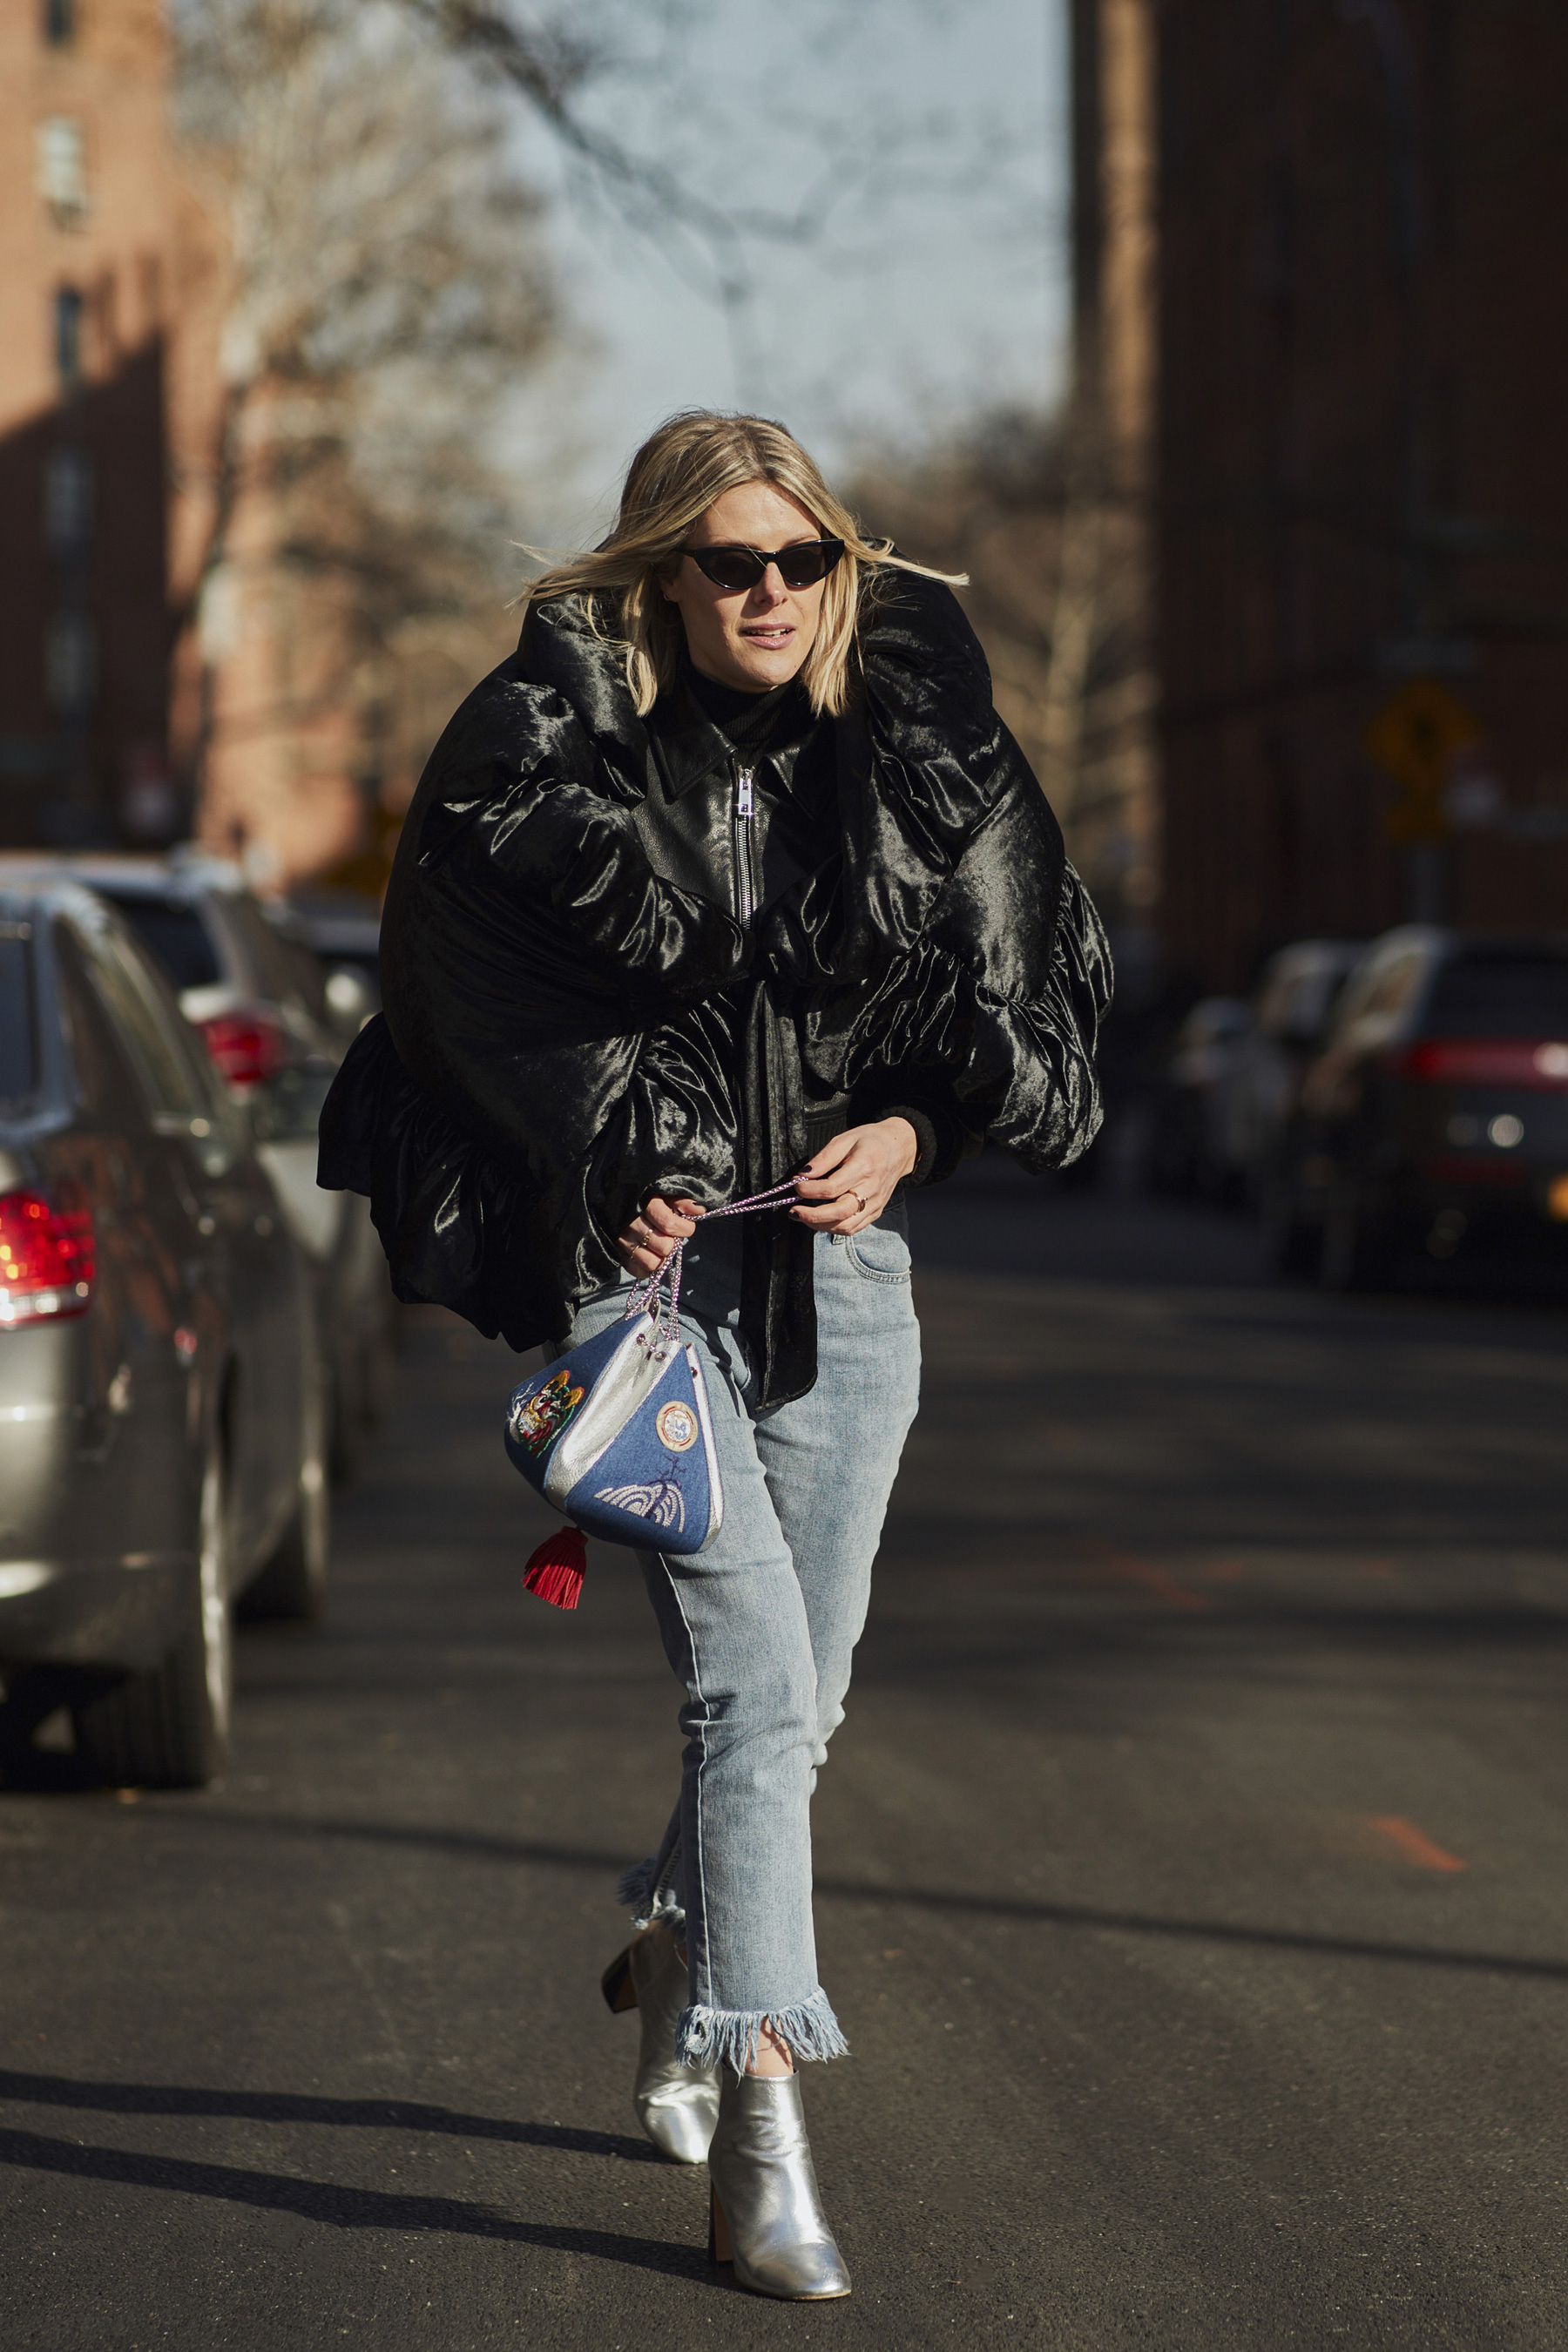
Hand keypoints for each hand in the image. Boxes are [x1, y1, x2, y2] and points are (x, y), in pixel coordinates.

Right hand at [615, 1194, 703, 1277]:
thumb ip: (680, 1201)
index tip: (686, 1226)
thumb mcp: (663, 1191)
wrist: (616, 1196)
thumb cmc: (646, 1195)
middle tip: (670, 1235)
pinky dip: (647, 1268)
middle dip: (672, 1242)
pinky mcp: (618, 1253)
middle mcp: (631, 1224)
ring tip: (660, 1246)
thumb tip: (698, 1211)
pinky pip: (638, 1271)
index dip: (685, 1228)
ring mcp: (622, 1240)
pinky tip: (650, 1255)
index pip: (670, 1225)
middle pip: (663, 1247)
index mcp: (645, 1205)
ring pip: (651, 1263)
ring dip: (661, 1257)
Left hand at [789, 1119, 917, 1235]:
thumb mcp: (845, 1139)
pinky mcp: (876, 1212)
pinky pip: (853, 1228)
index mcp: (864, 1167)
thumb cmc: (871, 1141)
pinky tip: (821, 1219)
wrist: (899, 1149)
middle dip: (812, 1216)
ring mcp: (875, 1204)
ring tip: (804, 1216)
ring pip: (845, 1226)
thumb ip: (824, 1158)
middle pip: (839, 1213)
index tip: (796, 1184)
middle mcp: (871, 1189)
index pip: (831, 1188)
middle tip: (794, 1211)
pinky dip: (833, 1227)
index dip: (808, 1189)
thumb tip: (803, 1175)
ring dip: (820, 1225)